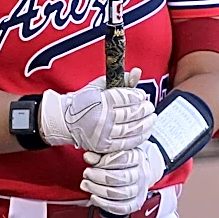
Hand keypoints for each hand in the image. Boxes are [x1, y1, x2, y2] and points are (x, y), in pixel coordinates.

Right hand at [39, 68, 155, 151]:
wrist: (66, 119)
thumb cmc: (86, 100)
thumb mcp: (101, 84)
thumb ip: (122, 79)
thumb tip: (138, 71)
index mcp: (101, 100)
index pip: (127, 98)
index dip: (139, 96)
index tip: (143, 96)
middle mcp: (102, 117)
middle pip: (131, 114)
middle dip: (145, 110)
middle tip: (150, 107)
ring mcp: (102, 133)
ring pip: (131, 129)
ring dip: (146, 123)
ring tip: (152, 118)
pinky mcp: (103, 146)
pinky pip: (126, 143)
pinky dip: (139, 137)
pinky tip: (146, 131)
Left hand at [80, 142, 165, 215]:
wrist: (137, 171)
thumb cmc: (122, 161)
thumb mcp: (112, 153)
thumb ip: (100, 154)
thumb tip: (88, 156)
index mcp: (137, 156)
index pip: (122, 159)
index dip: (104, 162)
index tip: (91, 162)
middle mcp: (141, 173)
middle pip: (121, 177)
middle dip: (99, 177)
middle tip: (86, 174)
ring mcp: (140, 189)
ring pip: (120, 193)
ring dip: (99, 190)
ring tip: (87, 185)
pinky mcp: (136, 203)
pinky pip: (122, 208)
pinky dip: (106, 205)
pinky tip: (95, 198)